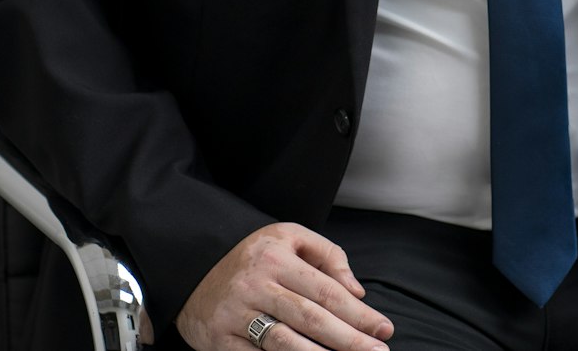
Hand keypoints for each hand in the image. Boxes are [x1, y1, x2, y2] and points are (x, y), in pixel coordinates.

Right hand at [175, 222, 393, 350]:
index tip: (384, 328)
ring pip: (285, 343)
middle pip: (310, 318)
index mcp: (277, 258)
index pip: (326, 290)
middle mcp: (257, 286)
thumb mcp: (289, 237)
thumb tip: (357, 291)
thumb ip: (327, 256)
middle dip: (348, 340)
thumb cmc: (253, 254)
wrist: (194, 265)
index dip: (358, 313)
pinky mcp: (221, 341)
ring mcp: (237, 316)